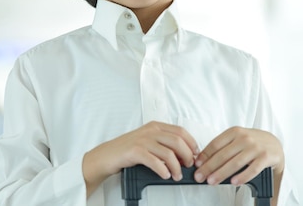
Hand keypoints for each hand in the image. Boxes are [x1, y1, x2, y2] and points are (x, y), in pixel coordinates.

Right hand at [83, 121, 198, 196]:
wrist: (107, 155)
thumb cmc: (128, 150)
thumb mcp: (148, 141)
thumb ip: (164, 144)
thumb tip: (185, 154)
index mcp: (155, 126)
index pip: (181, 131)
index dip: (191, 144)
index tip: (195, 155)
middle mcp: (150, 131)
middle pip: (178, 141)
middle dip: (187, 156)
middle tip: (188, 166)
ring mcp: (142, 140)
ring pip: (169, 153)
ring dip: (177, 167)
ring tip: (176, 175)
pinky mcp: (135, 151)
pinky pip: (155, 161)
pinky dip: (163, 170)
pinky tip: (165, 175)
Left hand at [193, 126, 284, 185]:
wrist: (275, 144)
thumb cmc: (251, 142)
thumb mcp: (236, 139)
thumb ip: (223, 147)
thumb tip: (203, 160)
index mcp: (234, 132)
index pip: (215, 144)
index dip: (205, 155)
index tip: (196, 165)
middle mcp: (244, 138)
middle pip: (223, 155)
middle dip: (209, 167)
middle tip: (200, 176)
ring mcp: (255, 147)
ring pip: (235, 163)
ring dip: (221, 173)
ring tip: (212, 181)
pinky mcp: (266, 157)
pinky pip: (252, 169)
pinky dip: (242, 176)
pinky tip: (233, 182)